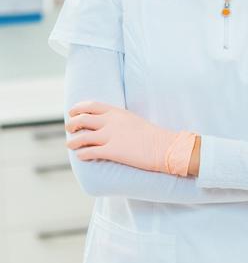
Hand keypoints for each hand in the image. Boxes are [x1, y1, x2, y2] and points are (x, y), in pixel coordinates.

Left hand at [65, 100, 196, 175]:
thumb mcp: (131, 119)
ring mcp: (110, 136)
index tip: (72, 112)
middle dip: (72, 124)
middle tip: (69, 128)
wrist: (163, 146)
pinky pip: (90, 152)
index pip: (91, 105)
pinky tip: (81, 156)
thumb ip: (117, 119)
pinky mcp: (112, 151)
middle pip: (82, 119)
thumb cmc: (150, 135)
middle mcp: (110, 122)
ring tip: (70, 144)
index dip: (78, 108)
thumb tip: (106, 124)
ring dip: (73, 141)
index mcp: (116, 112)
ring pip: (82, 137)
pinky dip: (82, 154)